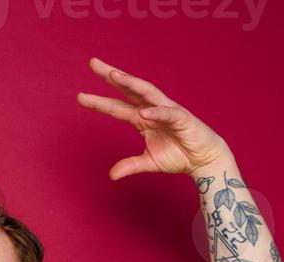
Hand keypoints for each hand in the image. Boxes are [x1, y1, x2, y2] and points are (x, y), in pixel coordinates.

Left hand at [76, 56, 231, 178]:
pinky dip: (156, 113)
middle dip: (111, 76)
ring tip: (114, 75)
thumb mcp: (148, 162)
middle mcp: (151, 109)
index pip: (116, 107)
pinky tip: (144, 113)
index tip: (80, 96)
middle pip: (128, 89)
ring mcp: (167, 111)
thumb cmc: (178, 155)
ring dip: (131, 83)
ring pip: (147, 93)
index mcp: (141, 118)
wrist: (203, 159)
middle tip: (93, 63)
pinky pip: (167, 114)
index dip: (98, 102)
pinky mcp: (182, 119)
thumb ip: (130, 165)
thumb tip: (112, 175)